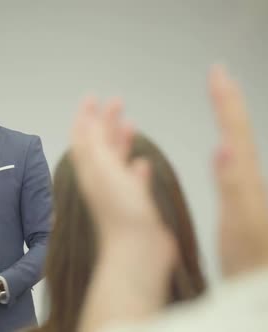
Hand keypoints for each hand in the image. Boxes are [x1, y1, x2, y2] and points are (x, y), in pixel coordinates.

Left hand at [70, 97, 176, 253]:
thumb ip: (94, 145)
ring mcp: (118, 193)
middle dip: (106, 122)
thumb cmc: (120, 212)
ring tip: (128, 124)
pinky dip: (136, 170)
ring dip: (120, 142)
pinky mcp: (135, 206)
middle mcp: (101, 180)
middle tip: (116, 102)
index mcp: (91, 170)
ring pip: (117, 162)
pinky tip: (140, 163)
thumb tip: (84, 120)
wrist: (137, 251)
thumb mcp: (103, 170)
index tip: (91, 97)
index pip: (83, 137)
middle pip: (101, 145)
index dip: (85, 116)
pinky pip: (133, 182)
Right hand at [208, 65, 267, 276]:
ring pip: (240, 146)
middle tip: (219, 80)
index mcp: (246, 180)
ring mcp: (249, 195)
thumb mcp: (241, 223)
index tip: (217, 72)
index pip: (236, 130)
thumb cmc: (252, 263)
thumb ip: (233, 184)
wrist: (263, 293)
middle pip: (240, 132)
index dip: (225, 100)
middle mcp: (251, 182)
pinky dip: (228, 146)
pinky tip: (223, 154)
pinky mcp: (244, 208)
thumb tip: (225, 144)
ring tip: (220, 106)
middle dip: (229, 102)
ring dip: (229, 121)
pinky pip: (235, 165)